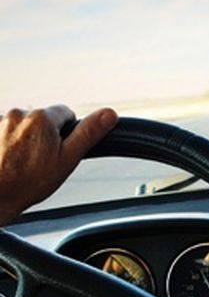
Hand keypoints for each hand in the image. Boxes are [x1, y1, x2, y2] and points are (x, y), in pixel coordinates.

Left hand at [0, 105, 117, 224]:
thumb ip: (89, 133)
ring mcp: (0, 122)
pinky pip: (5, 133)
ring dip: (24, 140)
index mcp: (42, 118)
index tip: (58, 150)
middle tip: (40, 160)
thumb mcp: (67, 159)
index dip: (67, 133)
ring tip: (20, 164)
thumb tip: (110, 114)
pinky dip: (7, 144)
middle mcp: (18, 114)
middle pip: (42, 119)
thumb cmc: (26, 183)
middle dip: (44, 136)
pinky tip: (7, 162)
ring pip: (23, 127)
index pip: (65, 113)